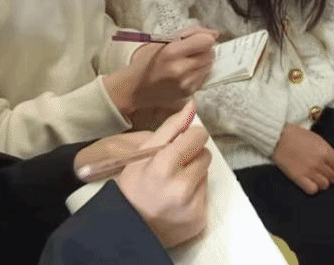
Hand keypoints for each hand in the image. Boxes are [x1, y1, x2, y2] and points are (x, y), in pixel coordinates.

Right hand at [104, 26, 217, 120]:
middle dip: (204, 49)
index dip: (204, 37)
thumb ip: (189, 34)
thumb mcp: (162, 41)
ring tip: (188, 61)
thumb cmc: (147, 61)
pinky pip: (203, 77)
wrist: (135, 88)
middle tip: (192, 50)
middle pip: (210, 53)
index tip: (197, 39)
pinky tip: (186, 72)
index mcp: (171, 52)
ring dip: (203, 60)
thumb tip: (214, 34)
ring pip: (209, 65)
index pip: (205, 41)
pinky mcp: (188, 92)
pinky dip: (198, 72)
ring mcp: (185, 83)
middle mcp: (180, 69)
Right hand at [107, 101, 212, 248]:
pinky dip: (194, 194)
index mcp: (164, 167)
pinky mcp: (199, 220)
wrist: (127, 228)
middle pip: (206, 155)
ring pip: (206, 174)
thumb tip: (193, 106)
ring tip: (172, 185)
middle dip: (192, 157)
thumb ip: (171, 127)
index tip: (182, 142)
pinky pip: (206, 195)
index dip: (190, 137)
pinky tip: (177, 201)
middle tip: (173, 167)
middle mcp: (181, 188)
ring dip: (194, 175)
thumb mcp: (143, 153)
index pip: (198, 137)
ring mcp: (191, 206)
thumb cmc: (132, 187)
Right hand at [271, 124, 333, 194]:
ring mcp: (309, 171)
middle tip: (323, 173)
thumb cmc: (297, 136)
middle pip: (333, 177)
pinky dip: (313, 187)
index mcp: (326, 152)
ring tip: (316, 178)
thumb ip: (328, 151)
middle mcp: (319, 163)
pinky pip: (312, 190)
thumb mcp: (317, 139)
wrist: (279, 138)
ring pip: (324, 185)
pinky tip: (309, 182)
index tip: (331, 168)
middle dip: (329, 175)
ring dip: (322, 182)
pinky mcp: (299, 178)